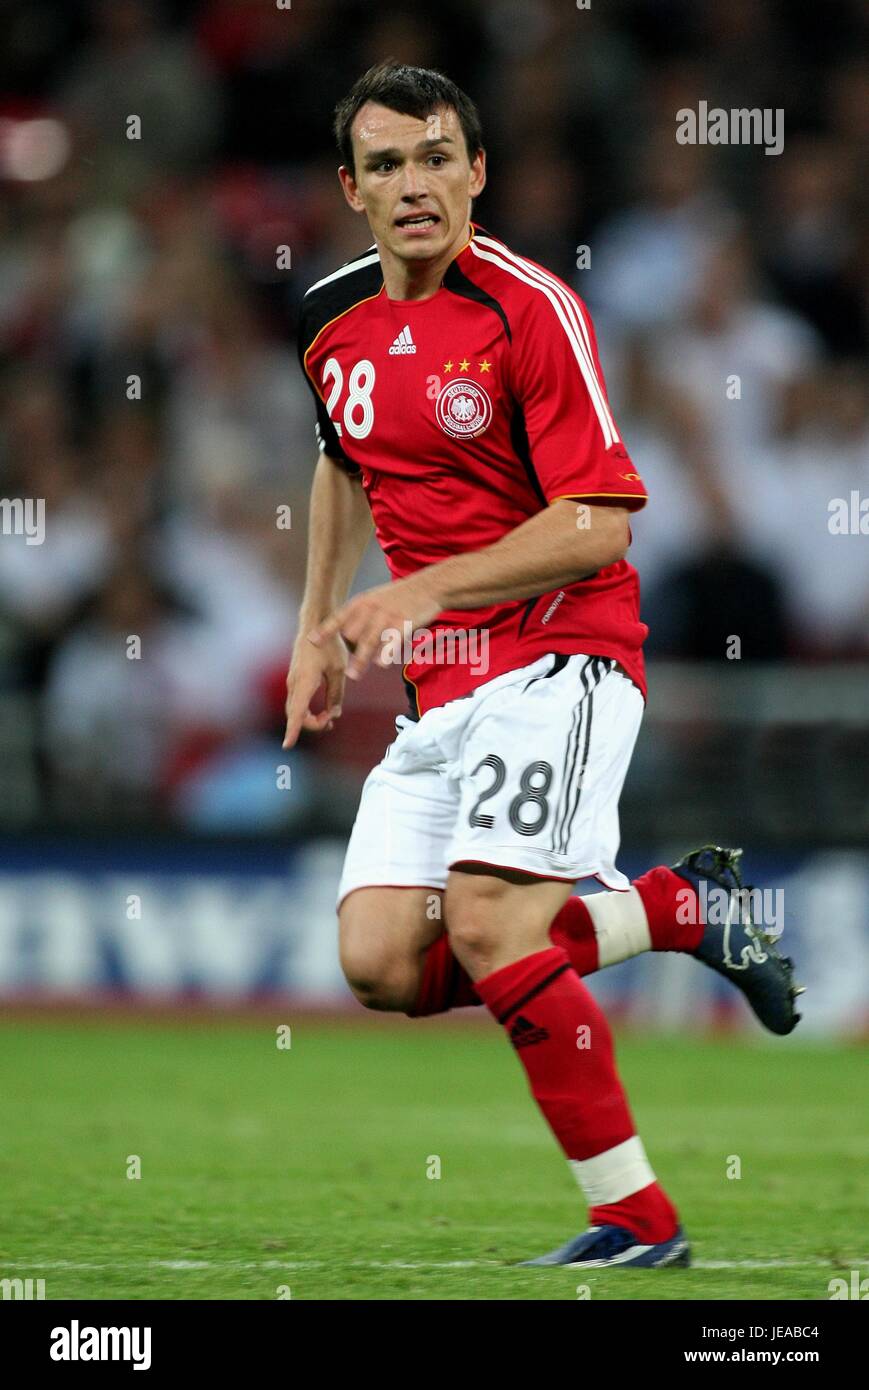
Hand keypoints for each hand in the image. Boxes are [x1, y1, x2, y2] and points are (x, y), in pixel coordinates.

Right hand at [282, 632, 347, 748]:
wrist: (315, 624)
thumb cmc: (329, 644)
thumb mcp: (339, 669)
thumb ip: (336, 693)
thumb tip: (334, 714)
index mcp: (305, 682)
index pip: (297, 712)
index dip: (292, 730)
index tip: (288, 745)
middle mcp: (294, 683)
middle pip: (297, 715)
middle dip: (312, 724)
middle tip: (331, 722)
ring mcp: (293, 681)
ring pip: (296, 709)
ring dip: (310, 718)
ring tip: (329, 721)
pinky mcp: (295, 678)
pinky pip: (298, 701)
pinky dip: (307, 710)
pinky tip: (323, 711)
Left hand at [307, 571, 445, 682]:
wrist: (428, 586)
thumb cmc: (400, 597)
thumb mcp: (376, 598)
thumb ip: (361, 616)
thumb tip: (347, 638)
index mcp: (362, 602)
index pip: (338, 618)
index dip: (325, 631)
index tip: (312, 642)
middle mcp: (371, 609)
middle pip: (351, 635)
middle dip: (350, 650)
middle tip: (352, 663)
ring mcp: (387, 617)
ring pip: (368, 643)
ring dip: (360, 661)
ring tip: (352, 676)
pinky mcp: (403, 625)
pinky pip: (391, 644)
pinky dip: (385, 655)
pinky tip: (382, 665)